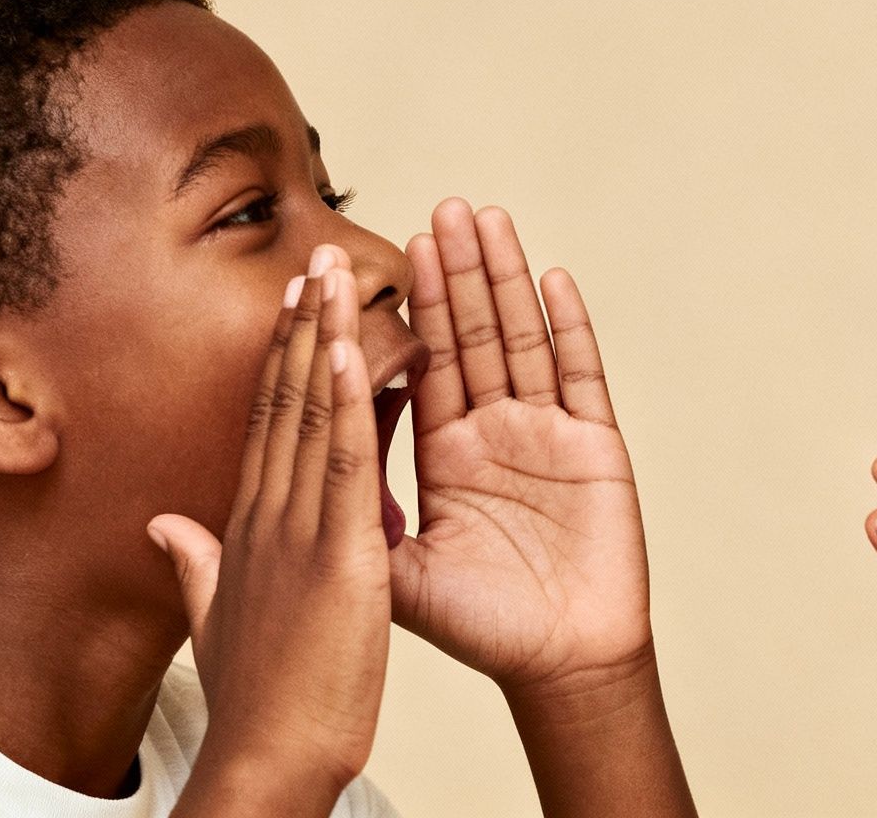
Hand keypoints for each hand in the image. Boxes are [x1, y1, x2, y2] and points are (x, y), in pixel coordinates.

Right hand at [150, 246, 391, 807]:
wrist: (265, 758)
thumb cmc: (257, 699)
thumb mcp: (217, 618)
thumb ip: (193, 564)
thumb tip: (163, 526)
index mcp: (246, 527)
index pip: (265, 423)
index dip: (278, 358)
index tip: (294, 302)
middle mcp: (265, 515)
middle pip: (282, 400)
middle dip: (301, 323)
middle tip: (317, 252)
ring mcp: (296, 529)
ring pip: (308, 413)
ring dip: (322, 335)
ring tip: (333, 267)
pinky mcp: (335, 554)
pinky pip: (341, 461)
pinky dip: (344, 401)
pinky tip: (350, 346)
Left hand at [392, 198, 650, 691]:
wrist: (559, 665)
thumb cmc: (482, 628)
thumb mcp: (399, 575)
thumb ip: (351, 524)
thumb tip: (281, 485)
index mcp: (444, 454)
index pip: (416, 367)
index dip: (396, 314)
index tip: (370, 262)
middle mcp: (494, 432)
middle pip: (468, 337)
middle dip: (451, 274)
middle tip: (434, 210)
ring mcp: (546, 432)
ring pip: (519, 338)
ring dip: (501, 278)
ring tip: (483, 218)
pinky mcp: (594, 445)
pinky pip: (580, 375)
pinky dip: (568, 326)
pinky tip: (551, 279)